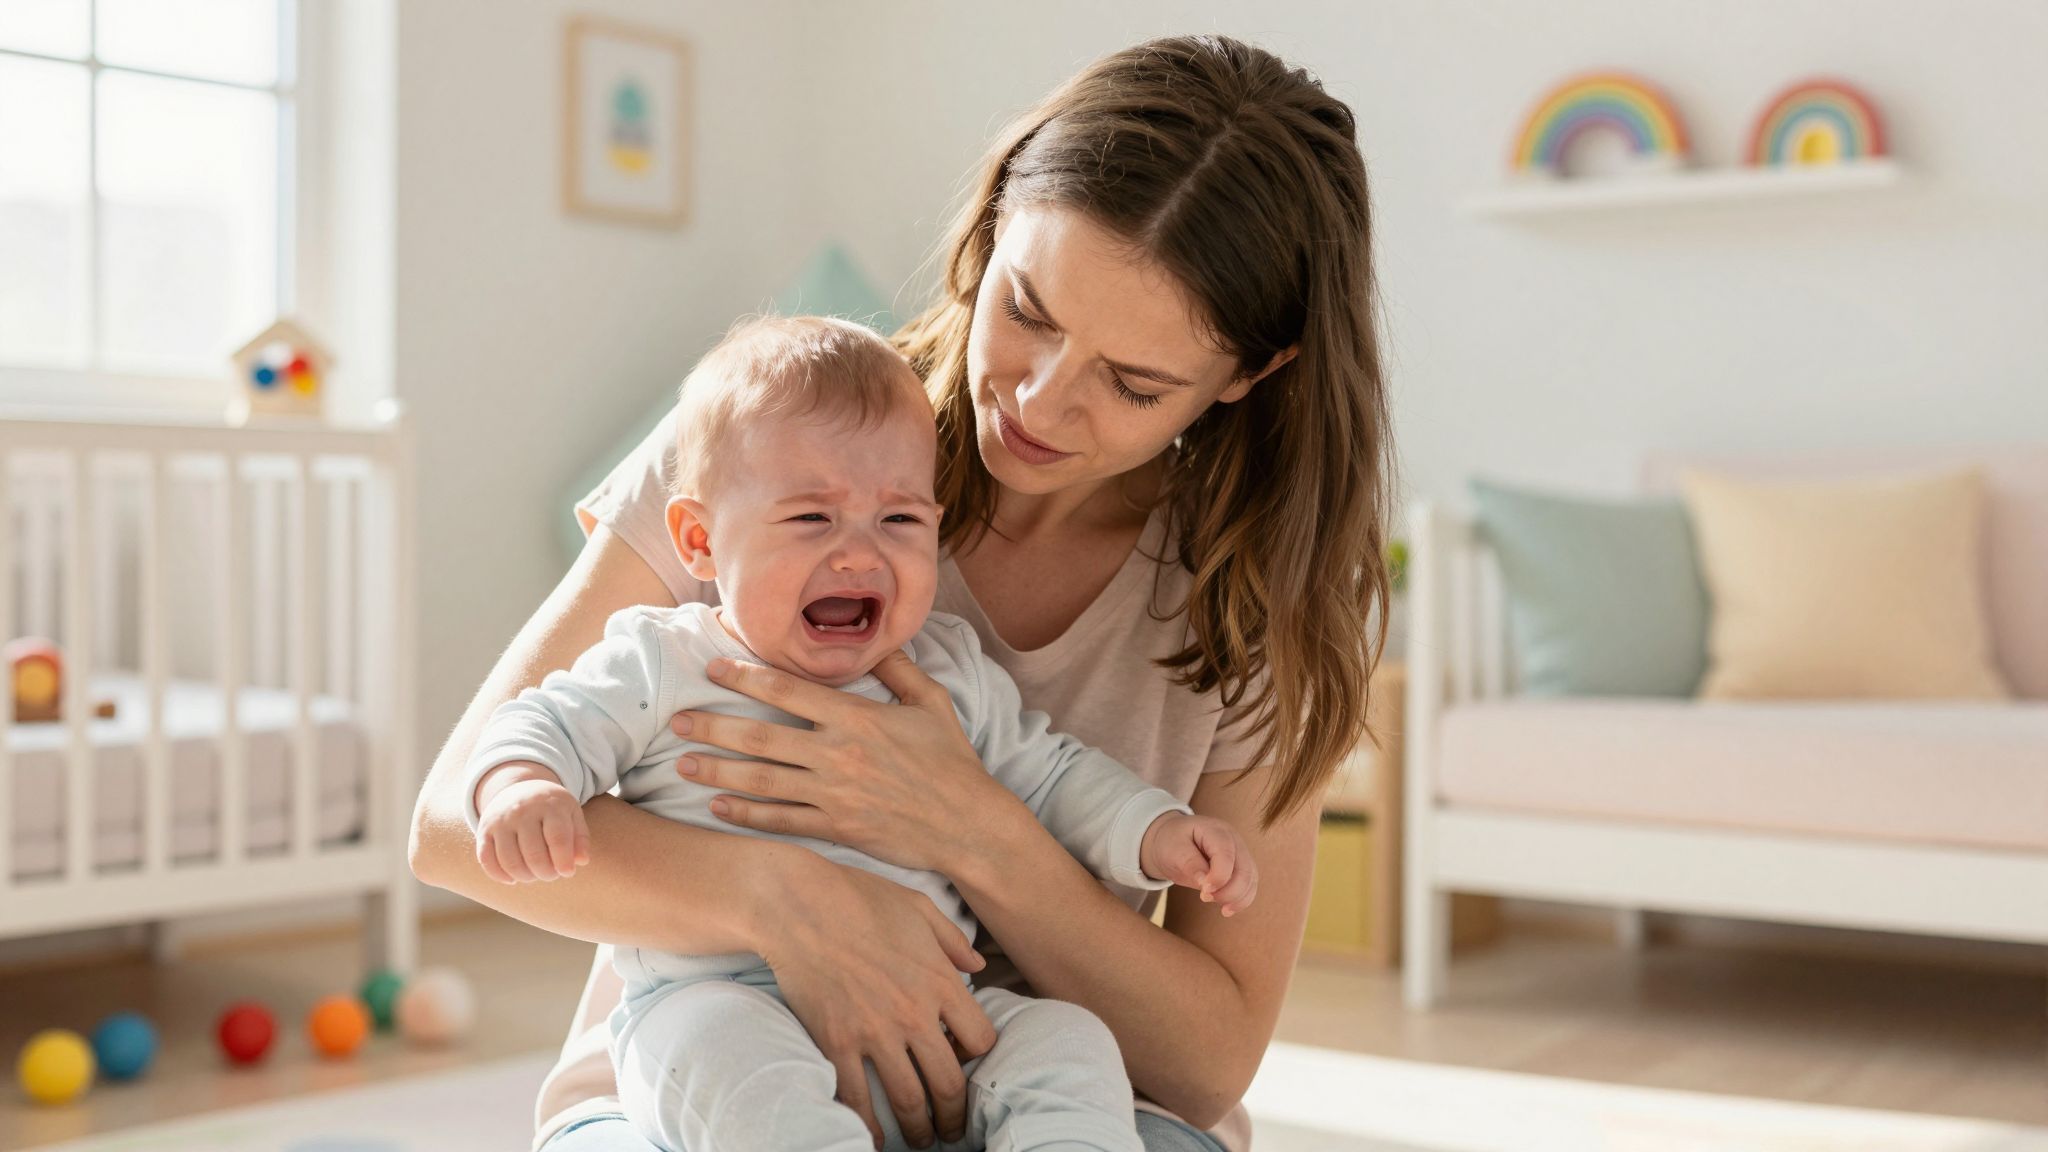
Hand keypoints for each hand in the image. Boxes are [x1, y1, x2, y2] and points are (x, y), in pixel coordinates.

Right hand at [473, 764, 589, 883]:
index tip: (568, 872)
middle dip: (546, 873)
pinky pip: (487, 860)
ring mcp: (501, 821)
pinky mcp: (484, 830)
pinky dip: (500, 876)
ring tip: (535, 875)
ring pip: (510, 861)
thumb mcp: (572, 814)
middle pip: (534, 854)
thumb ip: (580, 838)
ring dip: (525, 877)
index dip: (564, 861)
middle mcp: (522, 811)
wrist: (519, 788)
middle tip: (552, 875)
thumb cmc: (552, 808)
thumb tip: (581, 861)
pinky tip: (513, 879)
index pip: (557, 838)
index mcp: (550, 805)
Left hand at [669, 652, 1015, 872]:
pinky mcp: (836, 829)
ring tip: (683, 764)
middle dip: (713, 726)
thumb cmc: (953, 763)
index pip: (787, 691)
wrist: (968, 826)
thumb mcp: (933, 704)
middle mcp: (837, 755)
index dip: (744, 677)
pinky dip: (745, 815)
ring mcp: (834, 795)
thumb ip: (901, 670)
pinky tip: (717, 809)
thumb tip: (880, 640)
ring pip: (761, 782)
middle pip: (760, 737)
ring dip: (716, 772)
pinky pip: (780, 821)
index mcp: (857, 718)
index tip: (712, 667)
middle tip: (676, 719)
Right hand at [760, 854, 998, 1148]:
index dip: (978, 1057)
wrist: (798, 904)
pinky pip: (856, 1098)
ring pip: (908, 1100)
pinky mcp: (835, 1043)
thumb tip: (977, 964)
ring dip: (918, 1129)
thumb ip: (953, 939)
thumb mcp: (918, 906)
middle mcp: (914, 1015)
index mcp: (941, 981)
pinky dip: (867, 1126)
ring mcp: (874, 1033)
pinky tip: (872, 1138)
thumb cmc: (859, 898)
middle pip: (949, 1083)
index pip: (981, 1039)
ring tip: (920, 1140)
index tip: (964, 1062)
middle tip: (951, 1128)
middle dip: (954, 1115)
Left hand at [1140, 812, 1257, 915]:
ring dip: (1237, 898)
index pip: (1226, 854)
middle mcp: (1234, 841)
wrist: (1171, 840)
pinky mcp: (1240, 868)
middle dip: (1229, 891)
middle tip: (1204, 898)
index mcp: (1216, 830)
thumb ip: (1190, 864)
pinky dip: (1241, 900)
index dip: (1219, 876)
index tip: (1203, 892)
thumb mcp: (1173, 849)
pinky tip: (1227, 910)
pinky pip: (1249, 886)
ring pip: (1250, 880)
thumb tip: (1205, 885)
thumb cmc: (1171, 842)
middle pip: (1244, 869)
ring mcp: (1240, 854)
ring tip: (1220, 908)